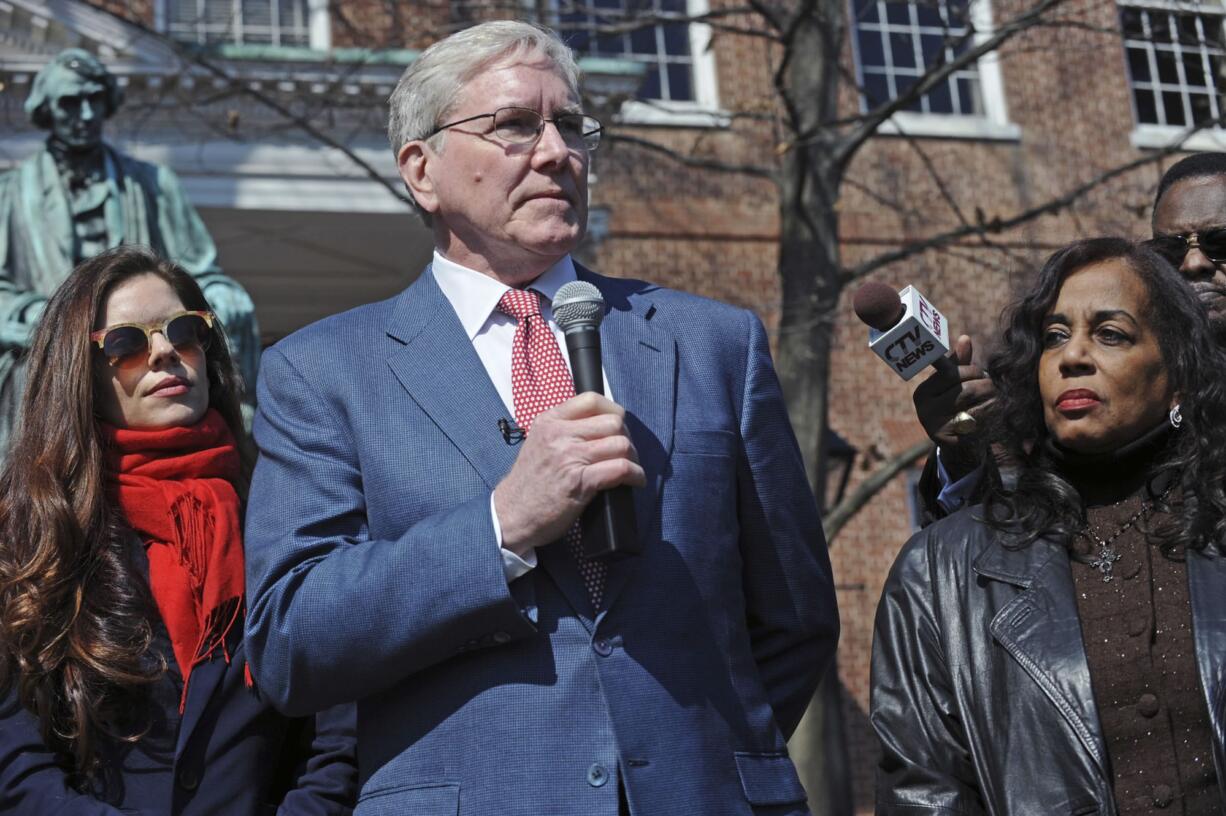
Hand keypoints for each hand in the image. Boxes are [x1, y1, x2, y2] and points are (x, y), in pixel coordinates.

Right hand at [494, 393, 645, 554]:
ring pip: (621, 443)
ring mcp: (570, 457)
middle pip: (613, 422)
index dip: (612, 410)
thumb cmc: (529, 483)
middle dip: (626, 436)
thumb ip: (563, 430)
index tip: (618, 424)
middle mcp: (559, 435)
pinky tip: (635, 481)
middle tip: (626, 452)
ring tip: (631, 468)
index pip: (591, 399)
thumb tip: (598, 424)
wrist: (512, 514)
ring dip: (633, 457)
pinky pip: (621, 468)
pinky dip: (636, 475)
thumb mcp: (538, 443)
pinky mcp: (580, 481)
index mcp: (549, 421)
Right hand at [911, 335, 993, 473]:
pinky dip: (991, 415)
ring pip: (974, 404)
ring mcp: (936, 426)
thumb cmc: (957, 408)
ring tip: (996, 399)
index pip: (952, 373)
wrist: (959, 447)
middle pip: (965, 388)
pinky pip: (979, 420)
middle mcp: (924, 410)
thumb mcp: (953, 387)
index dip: (973, 371)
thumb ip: (959, 364)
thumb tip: (964, 338)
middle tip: (993, 387)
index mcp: (923, 393)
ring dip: (992, 399)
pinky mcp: (952, 440)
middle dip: (985, 385)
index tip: (982, 374)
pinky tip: (993, 415)